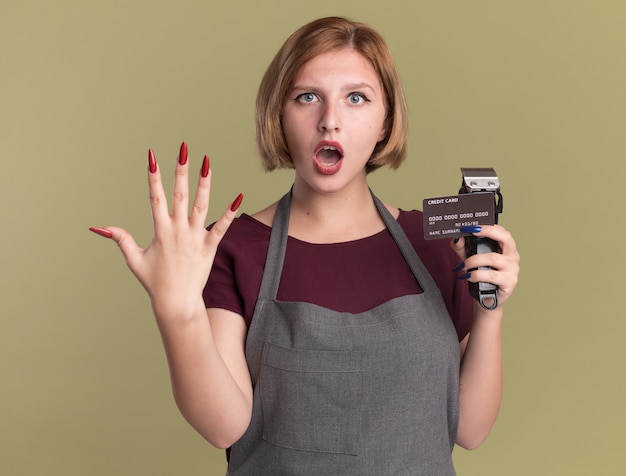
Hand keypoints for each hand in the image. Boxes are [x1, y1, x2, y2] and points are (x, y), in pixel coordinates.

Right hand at [90, 142, 242, 320]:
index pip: (156, 197)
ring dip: (204, 183)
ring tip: (207, 162)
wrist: (176, 302)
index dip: (154, 176)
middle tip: (184, 149)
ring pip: (200, 205)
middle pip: (179, 195)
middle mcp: (178, 230)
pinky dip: (230, 213)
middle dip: (181, 170)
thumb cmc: (154, 282)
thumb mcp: (134, 260)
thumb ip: (121, 240)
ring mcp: (195, 237)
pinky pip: (222, 227)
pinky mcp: (210, 246)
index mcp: (160, 231)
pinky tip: (239, 197)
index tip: (152, 156)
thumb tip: (100, 227)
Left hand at [450, 225, 519, 308]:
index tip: (473, 225)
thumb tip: (457, 237)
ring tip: (464, 266)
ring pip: (493, 258)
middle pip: (505, 238)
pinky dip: (476, 275)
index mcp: (506, 247)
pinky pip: (491, 275)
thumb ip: (462, 247)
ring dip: (474, 260)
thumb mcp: (469, 258)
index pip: (501, 231)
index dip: (488, 226)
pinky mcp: (509, 282)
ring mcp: (512, 269)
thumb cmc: (481, 276)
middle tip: (471, 232)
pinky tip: (469, 277)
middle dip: (488, 232)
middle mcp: (512, 256)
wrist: (485, 299)